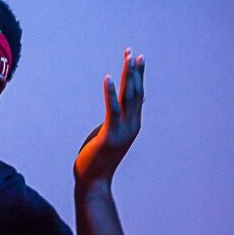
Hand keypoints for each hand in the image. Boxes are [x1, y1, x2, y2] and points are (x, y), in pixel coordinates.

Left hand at [73, 48, 144, 186]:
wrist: (94, 182)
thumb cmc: (98, 159)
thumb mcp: (110, 134)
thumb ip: (117, 120)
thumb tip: (119, 109)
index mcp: (133, 124)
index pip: (139, 95)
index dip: (139, 76)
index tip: (138, 58)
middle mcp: (132, 126)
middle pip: (136, 92)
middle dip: (134, 71)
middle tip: (131, 52)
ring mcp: (123, 131)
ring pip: (128, 98)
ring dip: (127, 76)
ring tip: (126, 58)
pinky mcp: (110, 135)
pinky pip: (112, 109)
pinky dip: (110, 93)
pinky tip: (108, 78)